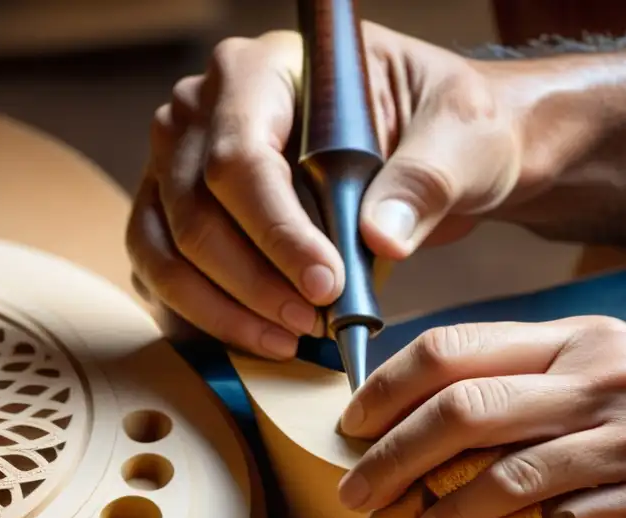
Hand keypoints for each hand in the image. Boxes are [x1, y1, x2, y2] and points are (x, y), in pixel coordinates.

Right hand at [125, 24, 523, 358]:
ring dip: (224, 308)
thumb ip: (426, 177)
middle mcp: (203, 113)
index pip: (241, 157)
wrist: (433, 149)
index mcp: (261, 70)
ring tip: (289, 339)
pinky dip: (205, 316)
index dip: (276, 231)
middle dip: (253, 282)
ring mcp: (179, 165)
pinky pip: (163, 273)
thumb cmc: (440, 128)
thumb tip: (379, 237)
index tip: (327, 284)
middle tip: (311, 324)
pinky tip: (258, 337)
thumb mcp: (462, 133)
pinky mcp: (177, 216)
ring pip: (169, 250)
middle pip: (195, 210)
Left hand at [337, 316, 625, 517]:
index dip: (389, 389)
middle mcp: (620, 394)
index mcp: (591, 346)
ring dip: (451, 517)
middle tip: (357, 489)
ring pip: (517, 488)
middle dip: (393, 457)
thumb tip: (433, 392)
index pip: (460, 353)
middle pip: (470, 415)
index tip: (354, 424)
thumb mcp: (624, 370)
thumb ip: (538, 373)